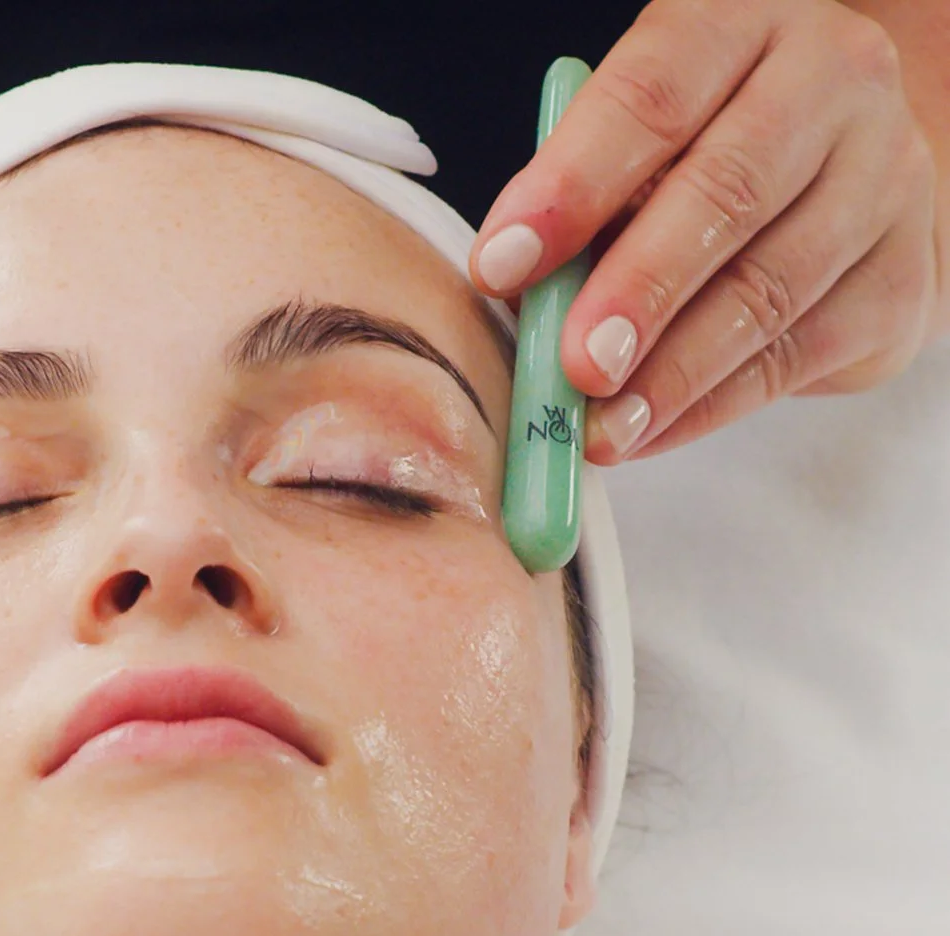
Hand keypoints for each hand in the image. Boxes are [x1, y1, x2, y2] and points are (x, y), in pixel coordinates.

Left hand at [469, 0, 940, 463]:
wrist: (846, 180)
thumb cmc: (703, 157)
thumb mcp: (637, 149)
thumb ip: (581, 206)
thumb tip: (512, 296)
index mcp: (743, 24)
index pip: (653, 93)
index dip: (571, 185)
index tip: (500, 266)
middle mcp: (832, 83)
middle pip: (728, 190)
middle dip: (638, 290)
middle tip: (574, 364)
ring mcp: (883, 179)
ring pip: (768, 288)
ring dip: (671, 373)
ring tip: (601, 429)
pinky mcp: (898, 279)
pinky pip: (792, 356)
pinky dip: (707, 406)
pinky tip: (646, 432)